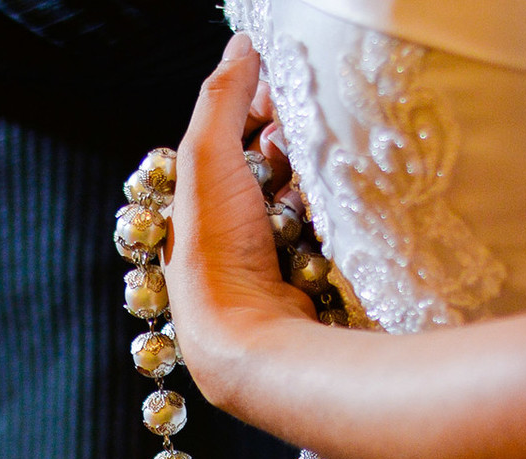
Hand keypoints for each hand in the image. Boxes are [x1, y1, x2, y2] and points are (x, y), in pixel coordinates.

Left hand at [166, 36, 316, 396]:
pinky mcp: (300, 293)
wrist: (250, 343)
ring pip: (298, 207)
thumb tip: (239, 47)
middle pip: (265, 174)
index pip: (226, 143)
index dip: (253, 113)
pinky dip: (330, 227)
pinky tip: (335, 226)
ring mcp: (263, 271)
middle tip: (301, 145)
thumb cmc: (217, 256)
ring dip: (311, 190)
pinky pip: (323, 242)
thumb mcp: (207, 160)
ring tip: (316, 186)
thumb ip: (220, 99)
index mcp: (191, 212)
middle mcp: (222, 243)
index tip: (280, 99)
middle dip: (286, 153)